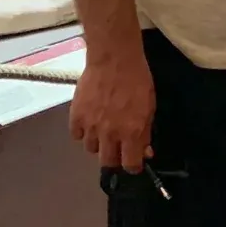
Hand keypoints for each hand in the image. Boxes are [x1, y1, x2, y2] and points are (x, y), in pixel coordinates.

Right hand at [69, 49, 154, 172]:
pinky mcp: (75, 117)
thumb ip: (145, 131)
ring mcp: (90, 127)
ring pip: (91, 149)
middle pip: (108, 162)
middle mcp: (110, 134)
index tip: (134, 163)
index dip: (133, 166)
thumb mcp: (150, 106)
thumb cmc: (138, 80)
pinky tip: (90, 122)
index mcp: (132, 132)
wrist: (114, 60)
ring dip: (99, 143)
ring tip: (104, 130)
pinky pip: (76, 135)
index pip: (130, 164)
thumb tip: (145, 152)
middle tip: (119, 147)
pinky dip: (83, 132)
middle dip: (115, 158)